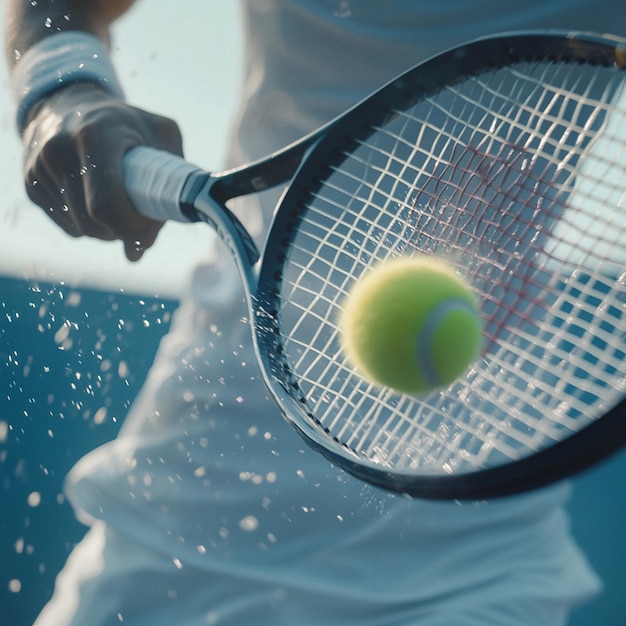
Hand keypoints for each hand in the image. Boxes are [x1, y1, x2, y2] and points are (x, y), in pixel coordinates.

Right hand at [21, 82, 183, 260]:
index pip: (106, 205)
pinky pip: (68, 226)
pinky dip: (89, 225)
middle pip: (93, 223)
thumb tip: (139, 250)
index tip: (146, 218)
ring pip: (81, 229)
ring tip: (122, 207)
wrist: (72, 102)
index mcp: (95, 135)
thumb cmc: (128, 124)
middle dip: (122, 231)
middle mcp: (59, 149)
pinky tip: (98, 202)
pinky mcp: (31, 183)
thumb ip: (167, 191)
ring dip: (107, 230)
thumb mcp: (162, 139)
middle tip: (139, 218)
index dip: (131, 225)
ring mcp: (40, 167)